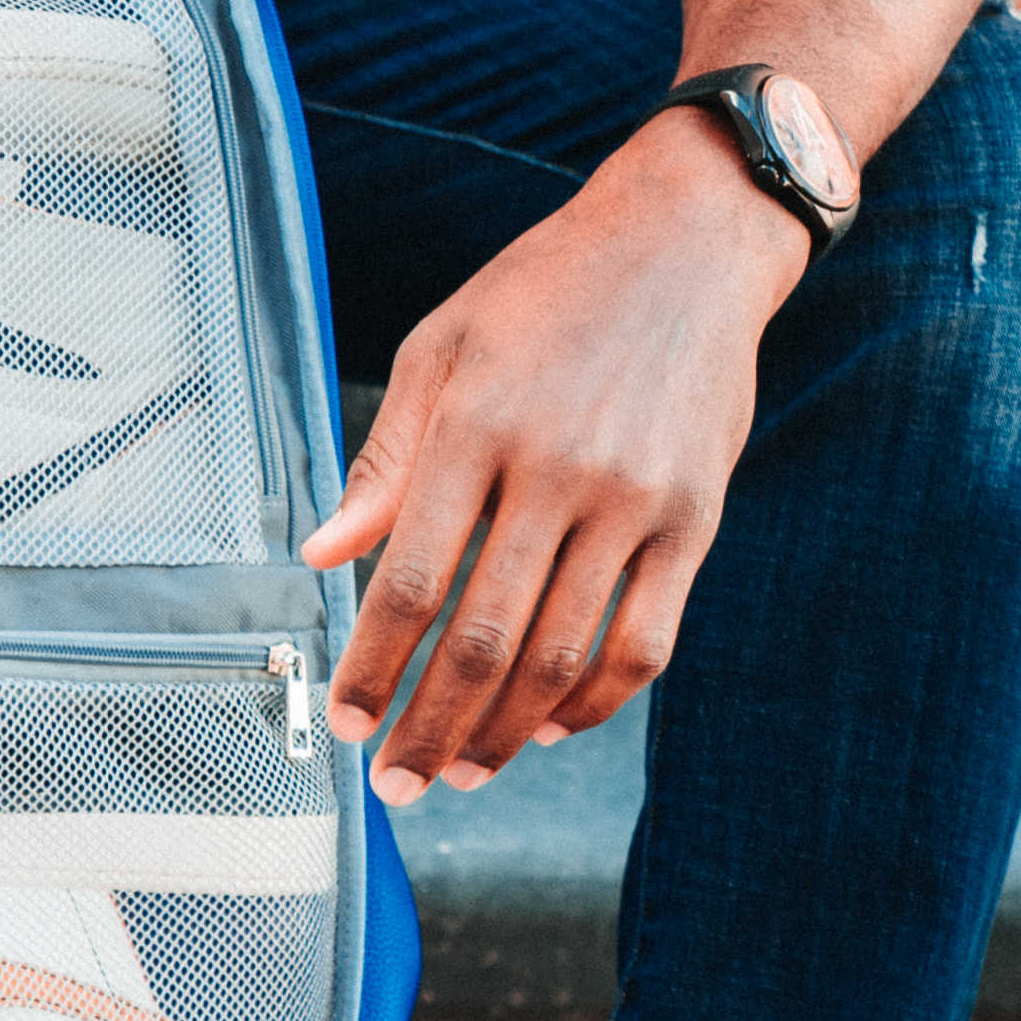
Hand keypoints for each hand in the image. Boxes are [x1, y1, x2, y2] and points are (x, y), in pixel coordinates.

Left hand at [305, 103, 808, 802]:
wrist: (690, 239)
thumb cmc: (548, 293)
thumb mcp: (443, 348)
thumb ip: (385, 460)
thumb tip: (324, 556)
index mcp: (478, 427)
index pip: (412, 582)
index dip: (375, 667)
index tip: (348, 722)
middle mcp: (558, 469)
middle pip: (483, 640)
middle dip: (430, 726)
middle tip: (396, 781)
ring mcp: (635, 500)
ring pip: (561, 655)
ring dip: (504, 732)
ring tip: (462, 770)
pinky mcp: (696, 520)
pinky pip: (644, 642)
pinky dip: (593, 700)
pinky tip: (549, 726)